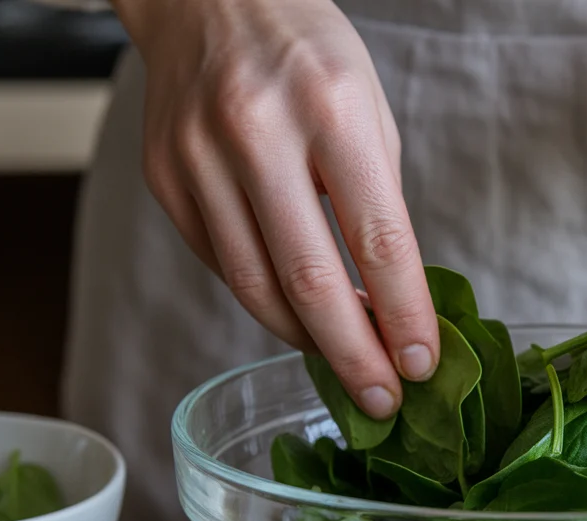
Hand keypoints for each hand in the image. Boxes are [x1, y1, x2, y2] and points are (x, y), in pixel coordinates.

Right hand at [117, 0, 437, 418]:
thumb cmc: (307, 54)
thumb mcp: (371, 109)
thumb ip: (379, 202)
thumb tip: (392, 301)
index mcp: (330, 109)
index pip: (377, 239)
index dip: (403, 314)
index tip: (422, 363)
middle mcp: (257, 133)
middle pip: (309, 279)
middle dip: (353, 355)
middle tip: (382, 400)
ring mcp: (199, 158)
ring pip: (255, 286)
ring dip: (307, 339)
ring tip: (344, 364)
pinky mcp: (164, 179)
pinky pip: (222, 264)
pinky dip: (265, 298)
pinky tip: (296, 310)